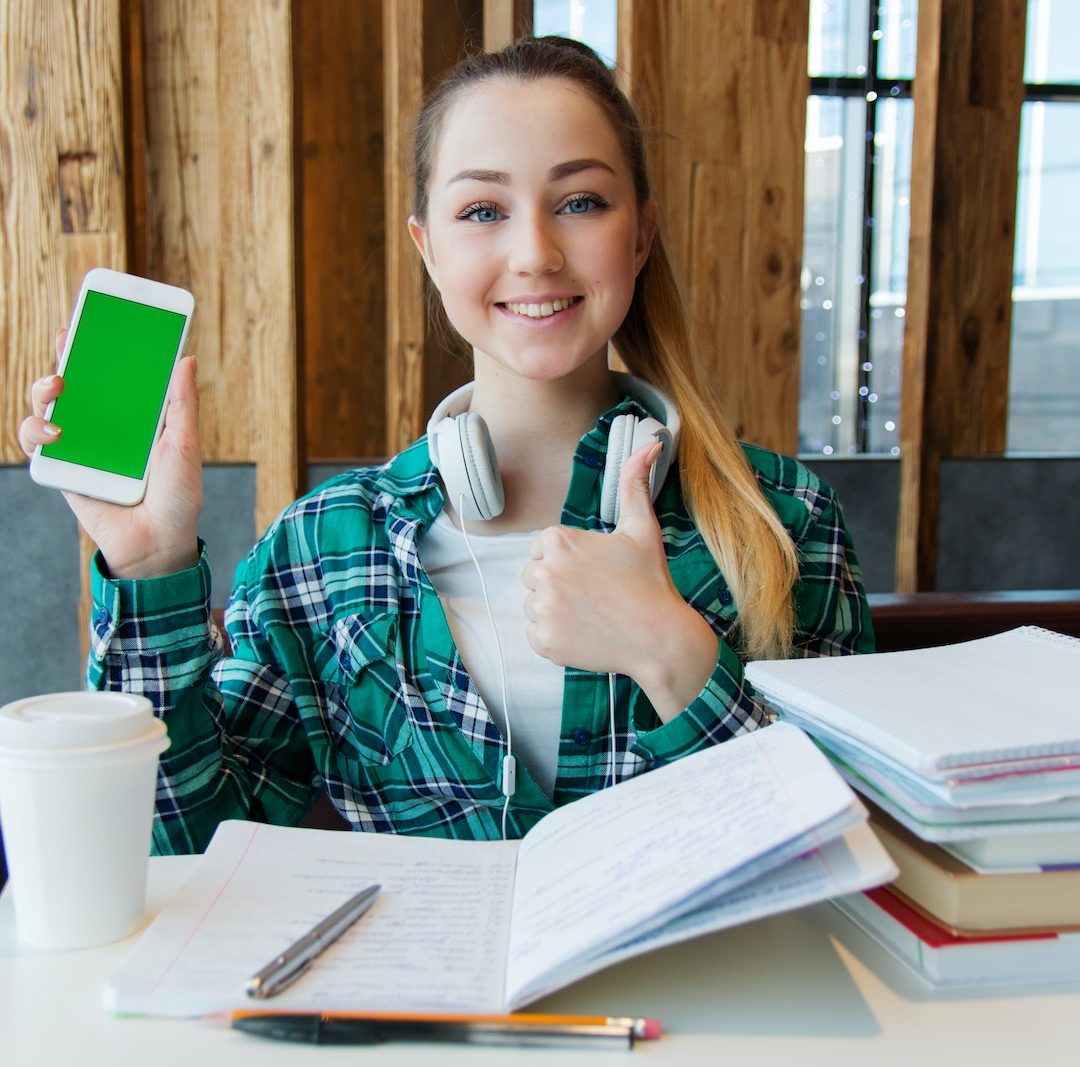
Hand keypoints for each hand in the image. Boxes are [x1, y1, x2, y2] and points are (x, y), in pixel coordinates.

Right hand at [19, 330, 202, 577]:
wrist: (159, 545)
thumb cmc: (178, 498)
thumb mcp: (184, 446)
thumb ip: (182, 404)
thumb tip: (185, 357)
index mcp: (134, 418)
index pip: (112, 376)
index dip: (98, 347)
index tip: (91, 319)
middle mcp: (104, 428)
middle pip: (74, 384)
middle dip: (64, 357)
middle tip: (67, 340)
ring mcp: (80, 448)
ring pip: (47, 408)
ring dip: (43, 391)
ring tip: (58, 387)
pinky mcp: (63, 471)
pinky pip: (37, 445)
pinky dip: (37, 432)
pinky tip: (56, 432)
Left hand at [522, 442, 718, 720]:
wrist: (660, 638)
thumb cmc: (651, 581)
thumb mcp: (643, 528)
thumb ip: (635, 483)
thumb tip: (651, 442)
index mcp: (558, 540)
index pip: (543, 550)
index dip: (569, 562)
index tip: (596, 573)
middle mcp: (543, 572)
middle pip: (535, 577)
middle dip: (560, 585)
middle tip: (596, 596)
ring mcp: (542, 608)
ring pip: (534, 606)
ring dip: (557, 611)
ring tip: (592, 615)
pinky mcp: (543, 641)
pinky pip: (537, 635)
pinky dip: (556, 637)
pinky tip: (586, 634)